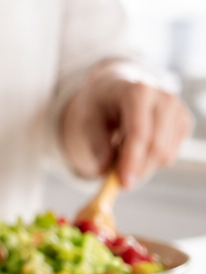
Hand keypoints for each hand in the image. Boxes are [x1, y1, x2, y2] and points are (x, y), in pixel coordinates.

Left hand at [61, 67, 192, 187]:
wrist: (116, 90)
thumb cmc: (100, 106)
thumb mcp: (88, 121)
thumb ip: (96, 144)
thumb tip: (102, 169)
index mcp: (138, 92)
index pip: (139, 133)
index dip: (132, 160)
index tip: (123, 183)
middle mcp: (164, 98)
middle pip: (157, 147)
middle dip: (137, 168)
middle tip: (116, 179)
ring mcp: (178, 110)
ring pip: (166, 155)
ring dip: (142, 165)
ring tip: (121, 149)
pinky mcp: (184, 122)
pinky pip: (170, 155)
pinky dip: (151, 160)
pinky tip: (138, 146)